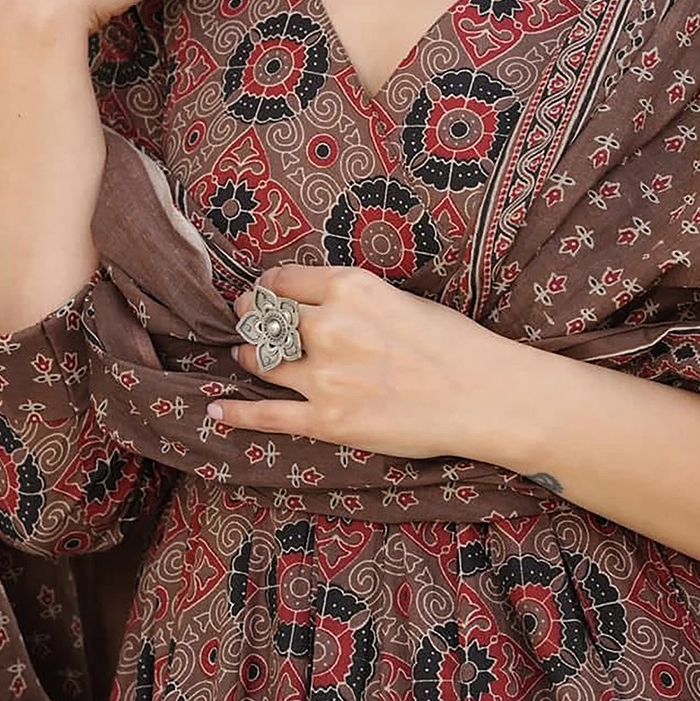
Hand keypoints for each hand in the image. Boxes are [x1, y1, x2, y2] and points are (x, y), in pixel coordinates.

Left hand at [208, 263, 513, 462]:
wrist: (483, 393)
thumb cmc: (454, 343)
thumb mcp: (400, 298)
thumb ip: (355, 300)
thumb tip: (322, 305)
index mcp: (349, 288)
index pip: (282, 280)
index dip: (268, 288)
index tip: (266, 294)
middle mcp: (328, 327)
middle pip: (261, 317)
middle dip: (250, 318)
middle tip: (248, 322)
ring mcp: (324, 376)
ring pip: (259, 361)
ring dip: (247, 358)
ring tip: (246, 358)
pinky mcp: (327, 420)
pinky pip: (267, 415)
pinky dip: (237, 413)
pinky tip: (216, 410)